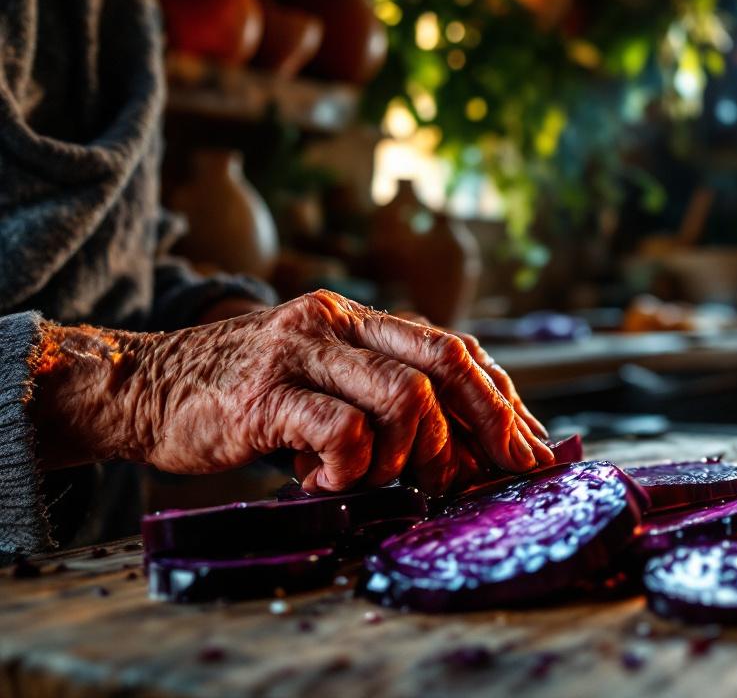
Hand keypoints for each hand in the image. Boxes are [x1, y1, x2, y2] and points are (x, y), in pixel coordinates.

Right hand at [30, 290, 552, 493]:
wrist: (142, 387)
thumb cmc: (241, 396)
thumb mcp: (322, 382)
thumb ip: (380, 398)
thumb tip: (464, 451)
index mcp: (358, 319)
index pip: (455, 348)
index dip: (501, 399)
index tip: (530, 444)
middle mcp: (336, 322)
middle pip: (447, 360)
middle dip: (488, 422)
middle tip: (498, 470)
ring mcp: (300, 352)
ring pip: (405, 397)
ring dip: (410, 454)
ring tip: (380, 479)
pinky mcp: (263, 394)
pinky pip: (341, 433)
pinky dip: (350, 469)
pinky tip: (323, 482)